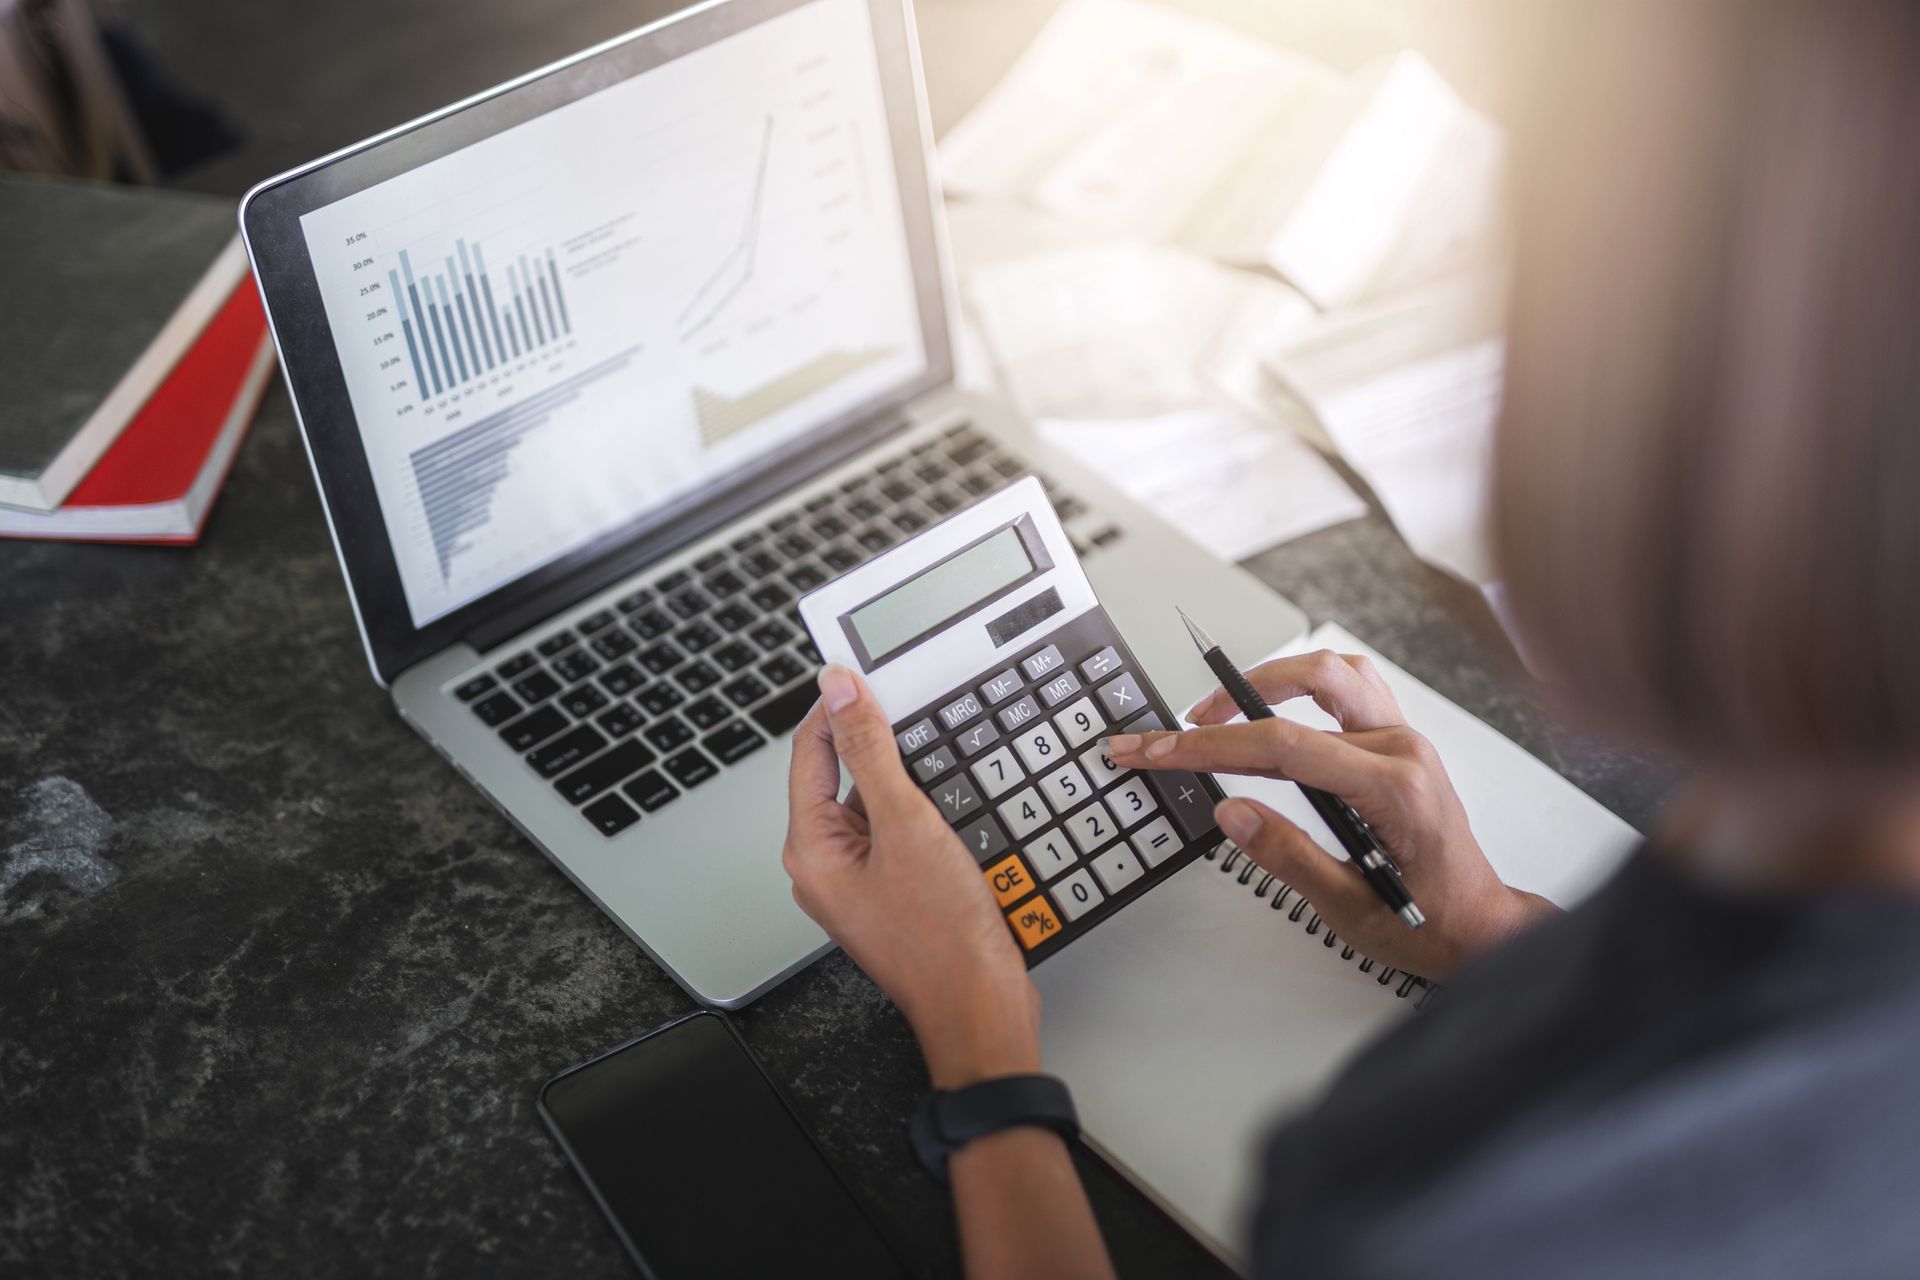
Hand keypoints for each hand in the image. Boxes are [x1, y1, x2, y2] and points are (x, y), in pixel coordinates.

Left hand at [784, 665, 1040, 1085]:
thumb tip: (839, 691)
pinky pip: (902, 836)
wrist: (981, 1007)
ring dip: (910, 784)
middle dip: (881, 748)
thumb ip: (871, 751)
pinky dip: (927, 817)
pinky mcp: (895, 893)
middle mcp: (827, 867)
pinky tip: (957, 815)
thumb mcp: (907, 824)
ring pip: (878, 807)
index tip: (863, 675)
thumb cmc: (942, 939)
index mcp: (811, 850)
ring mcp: (861, 883)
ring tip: (944, 777)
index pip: (809, 753)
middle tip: (918, 718)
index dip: (837, 708)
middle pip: (842, 777)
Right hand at [1106, 650, 1555, 978]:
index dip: (1213, 744)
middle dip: (1236, 696)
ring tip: (1222, 707)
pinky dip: (1304, 688)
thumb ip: (1287, 855)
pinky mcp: (1398, 745)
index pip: (1286, 745)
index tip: (1163, 749)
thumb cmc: (1427, 921)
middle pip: (1312, 684)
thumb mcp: (1348, 906)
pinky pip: (1352, 689)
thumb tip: (1231, 812)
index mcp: (1394, 788)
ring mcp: (1404, 741)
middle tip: (1184, 726)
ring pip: (1336, 673)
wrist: (1476, 926)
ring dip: (1273, 678)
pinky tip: (1272, 707)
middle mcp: (1404, 751)